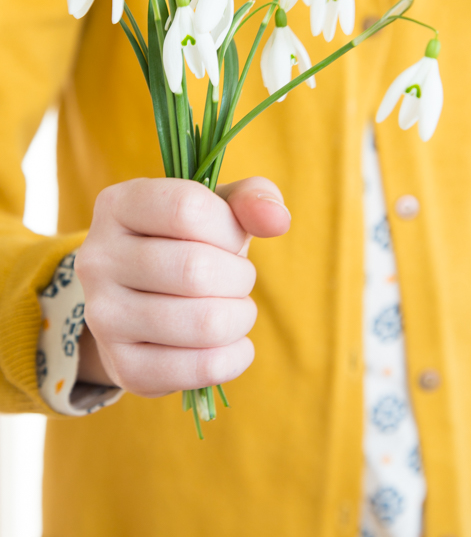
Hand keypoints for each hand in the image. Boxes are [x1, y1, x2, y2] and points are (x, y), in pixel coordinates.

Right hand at [75, 176, 290, 396]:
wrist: (141, 303)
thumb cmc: (189, 243)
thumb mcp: (216, 209)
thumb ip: (251, 198)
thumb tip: (277, 218)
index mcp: (118, 205)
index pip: (187, 209)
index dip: (229, 227)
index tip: (232, 238)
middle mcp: (97, 259)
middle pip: (196, 270)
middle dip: (239, 277)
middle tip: (236, 279)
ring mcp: (104, 317)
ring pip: (205, 323)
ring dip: (240, 316)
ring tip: (234, 309)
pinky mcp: (124, 368)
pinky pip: (203, 367)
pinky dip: (235, 356)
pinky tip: (230, 343)